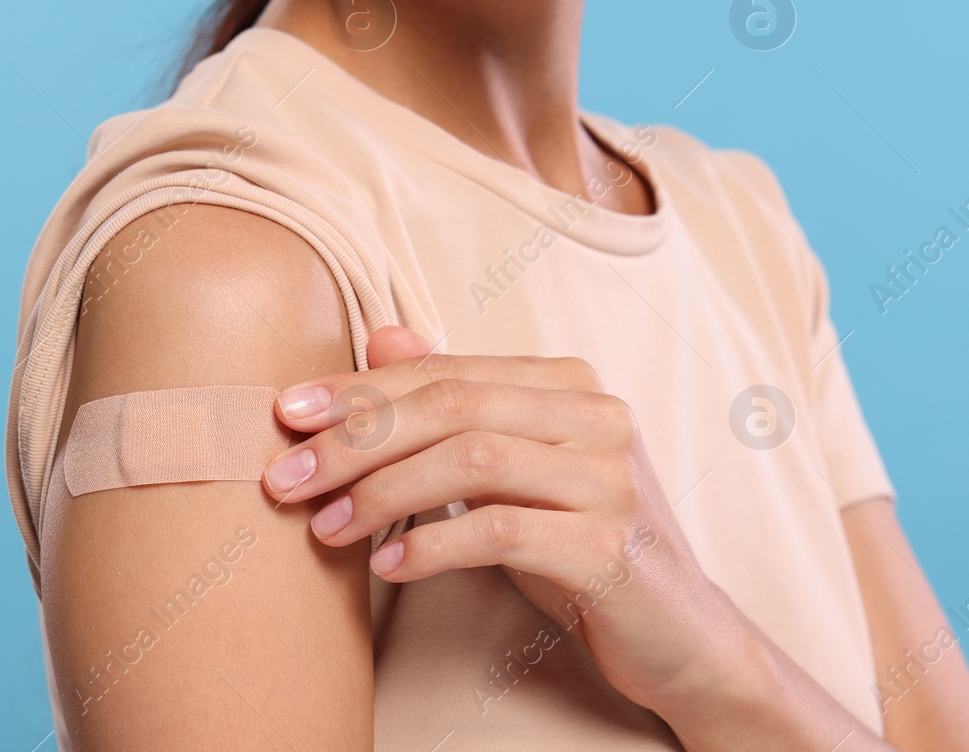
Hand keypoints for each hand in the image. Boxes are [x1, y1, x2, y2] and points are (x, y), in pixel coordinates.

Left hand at [260, 327, 742, 712]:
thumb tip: (384, 332)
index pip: (446, 370)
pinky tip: (388, 567)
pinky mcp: (612, 543)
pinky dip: (434, 544)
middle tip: (286, 476)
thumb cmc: (582, 546)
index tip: (288, 415)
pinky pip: (503, 530)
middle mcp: (597, 414)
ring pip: (475, 457)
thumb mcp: (514, 470)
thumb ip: (457, 404)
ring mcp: (610, 476)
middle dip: (358, 438)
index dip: (361, 389)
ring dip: (385, 491)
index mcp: (570, 384)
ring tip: (326, 527)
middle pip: (454, 403)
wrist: (683, 635)